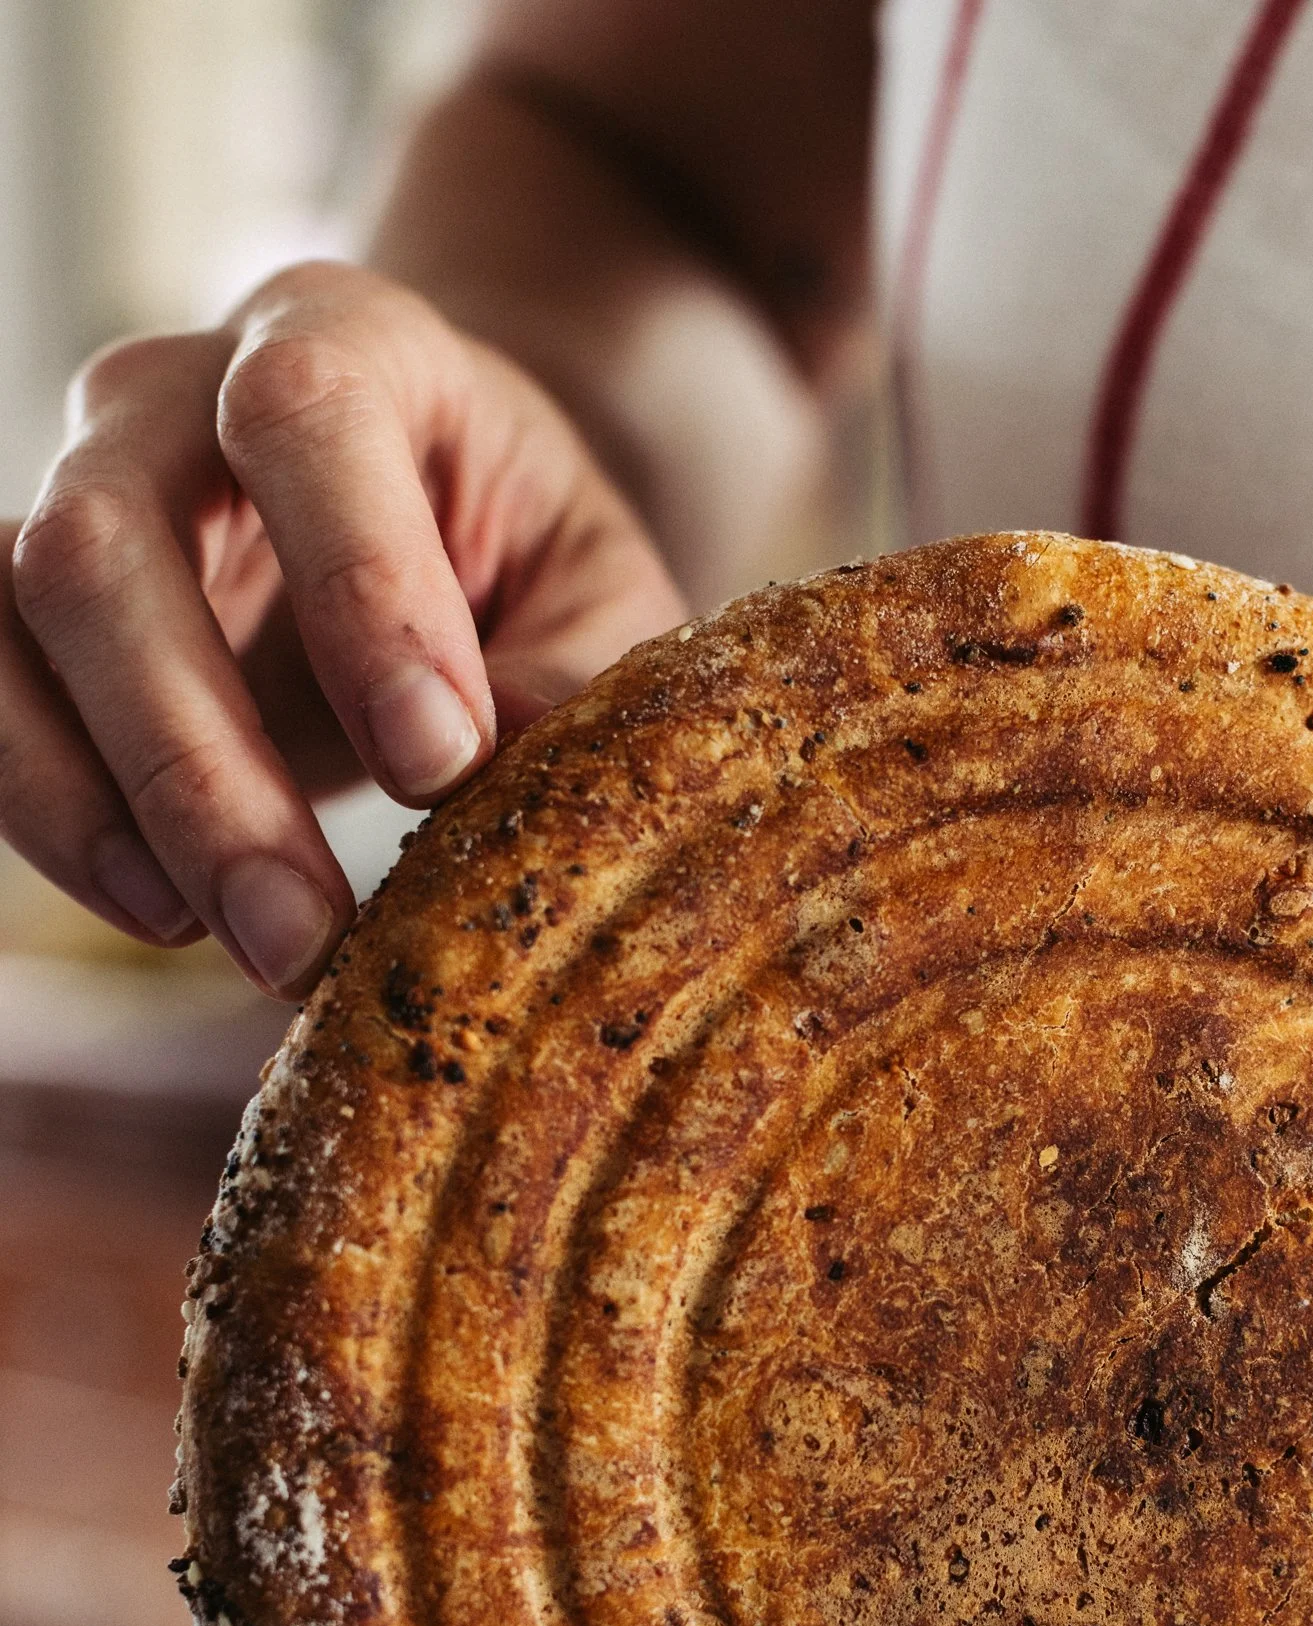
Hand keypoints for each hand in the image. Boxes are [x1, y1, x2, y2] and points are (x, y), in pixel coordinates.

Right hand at [0, 262, 683, 996]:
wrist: (447, 527)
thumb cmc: (528, 554)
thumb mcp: (598, 592)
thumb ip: (572, 666)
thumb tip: (512, 759)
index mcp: (345, 341)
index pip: (304, 415)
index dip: (359, 591)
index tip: (437, 763)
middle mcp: (175, 395)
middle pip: (111, 541)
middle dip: (200, 763)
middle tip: (304, 930)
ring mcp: (84, 491)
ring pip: (18, 617)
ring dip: (105, 805)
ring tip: (235, 940)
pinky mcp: (35, 605)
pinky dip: (51, 811)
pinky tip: (162, 909)